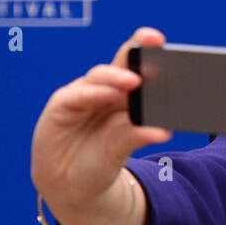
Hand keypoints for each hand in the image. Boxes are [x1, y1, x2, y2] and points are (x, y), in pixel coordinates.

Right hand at [31, 27, 173, 216]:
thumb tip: (164, 131)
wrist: (70, 184)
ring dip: (117, 77)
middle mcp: (105, 91)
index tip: (162, 41)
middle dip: (135, 48)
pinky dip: (95, 94)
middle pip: (121, 63)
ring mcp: (82, 96)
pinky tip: (111, 95)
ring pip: (100, 77)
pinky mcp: (61, 107)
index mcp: (126, 96)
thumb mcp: (122, 149)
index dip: (149, 50)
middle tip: (153, 41)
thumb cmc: (100, 159)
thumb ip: (138, 135)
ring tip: (135, 81)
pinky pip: (78, 97)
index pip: (138, 67)